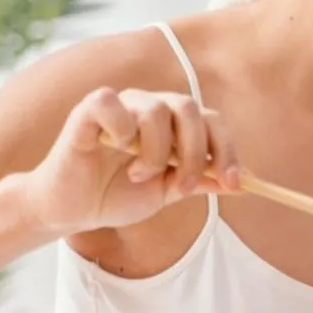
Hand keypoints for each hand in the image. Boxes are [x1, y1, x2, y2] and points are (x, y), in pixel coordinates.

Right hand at [21, 87, 241, 234]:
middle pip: (189, 108)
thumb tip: (239, 183)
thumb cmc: (117, 195)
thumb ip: (198, 182)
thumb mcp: (166, 193)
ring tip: (139, 175)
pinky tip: (117, 149)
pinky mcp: (87, 111)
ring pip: (156, 109)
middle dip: (195, 152)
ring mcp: (120, 106)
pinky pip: (111, 102)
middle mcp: (150, 107)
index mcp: (173, 124)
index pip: (211, 122)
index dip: (227, 151)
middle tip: (182, 186)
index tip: (234, 184)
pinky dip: (121, 127)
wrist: (74, 210)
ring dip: (156, 151)